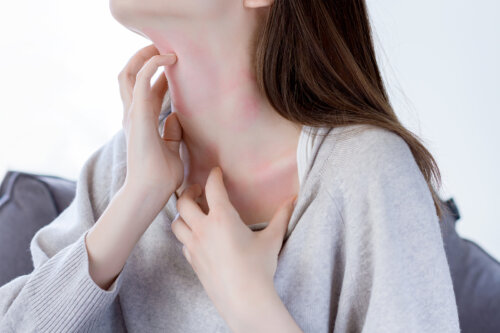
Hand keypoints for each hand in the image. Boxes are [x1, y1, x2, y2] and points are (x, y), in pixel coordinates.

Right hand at [118, 43, 183, 198]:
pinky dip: (152, 65)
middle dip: (143, 59)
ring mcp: (132, 115)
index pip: (146, 92)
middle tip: (161, 47)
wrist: (150, 192)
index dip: (158, 76)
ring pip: (129, 73)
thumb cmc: (160, 177)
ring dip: (144, 56)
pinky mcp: (138, 115)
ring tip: (159, 46)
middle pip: (129, 77)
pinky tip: (168, 58)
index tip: (173, 65)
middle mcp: (133, 116)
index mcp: (141, 123)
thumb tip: (175, 118)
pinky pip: (141, 80)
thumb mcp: (171, 150)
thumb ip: (171, 133)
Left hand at [171, 166, 296, 319]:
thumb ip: (282, 216)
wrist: (244, 300)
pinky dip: (186, 234)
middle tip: (198, 190)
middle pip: (183, 202)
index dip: (213, 176)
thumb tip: (294, 198)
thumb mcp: (272, 239)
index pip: (212, 188)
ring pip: (177, 223)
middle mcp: (203, 229)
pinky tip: (197, 236)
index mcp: (222, 218)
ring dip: (182, 214)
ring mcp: (194, 246)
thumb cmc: (258, 268)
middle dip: (189, 191)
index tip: (216, 172)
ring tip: (193, 212)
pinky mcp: (192, 261)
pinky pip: (182, 242)